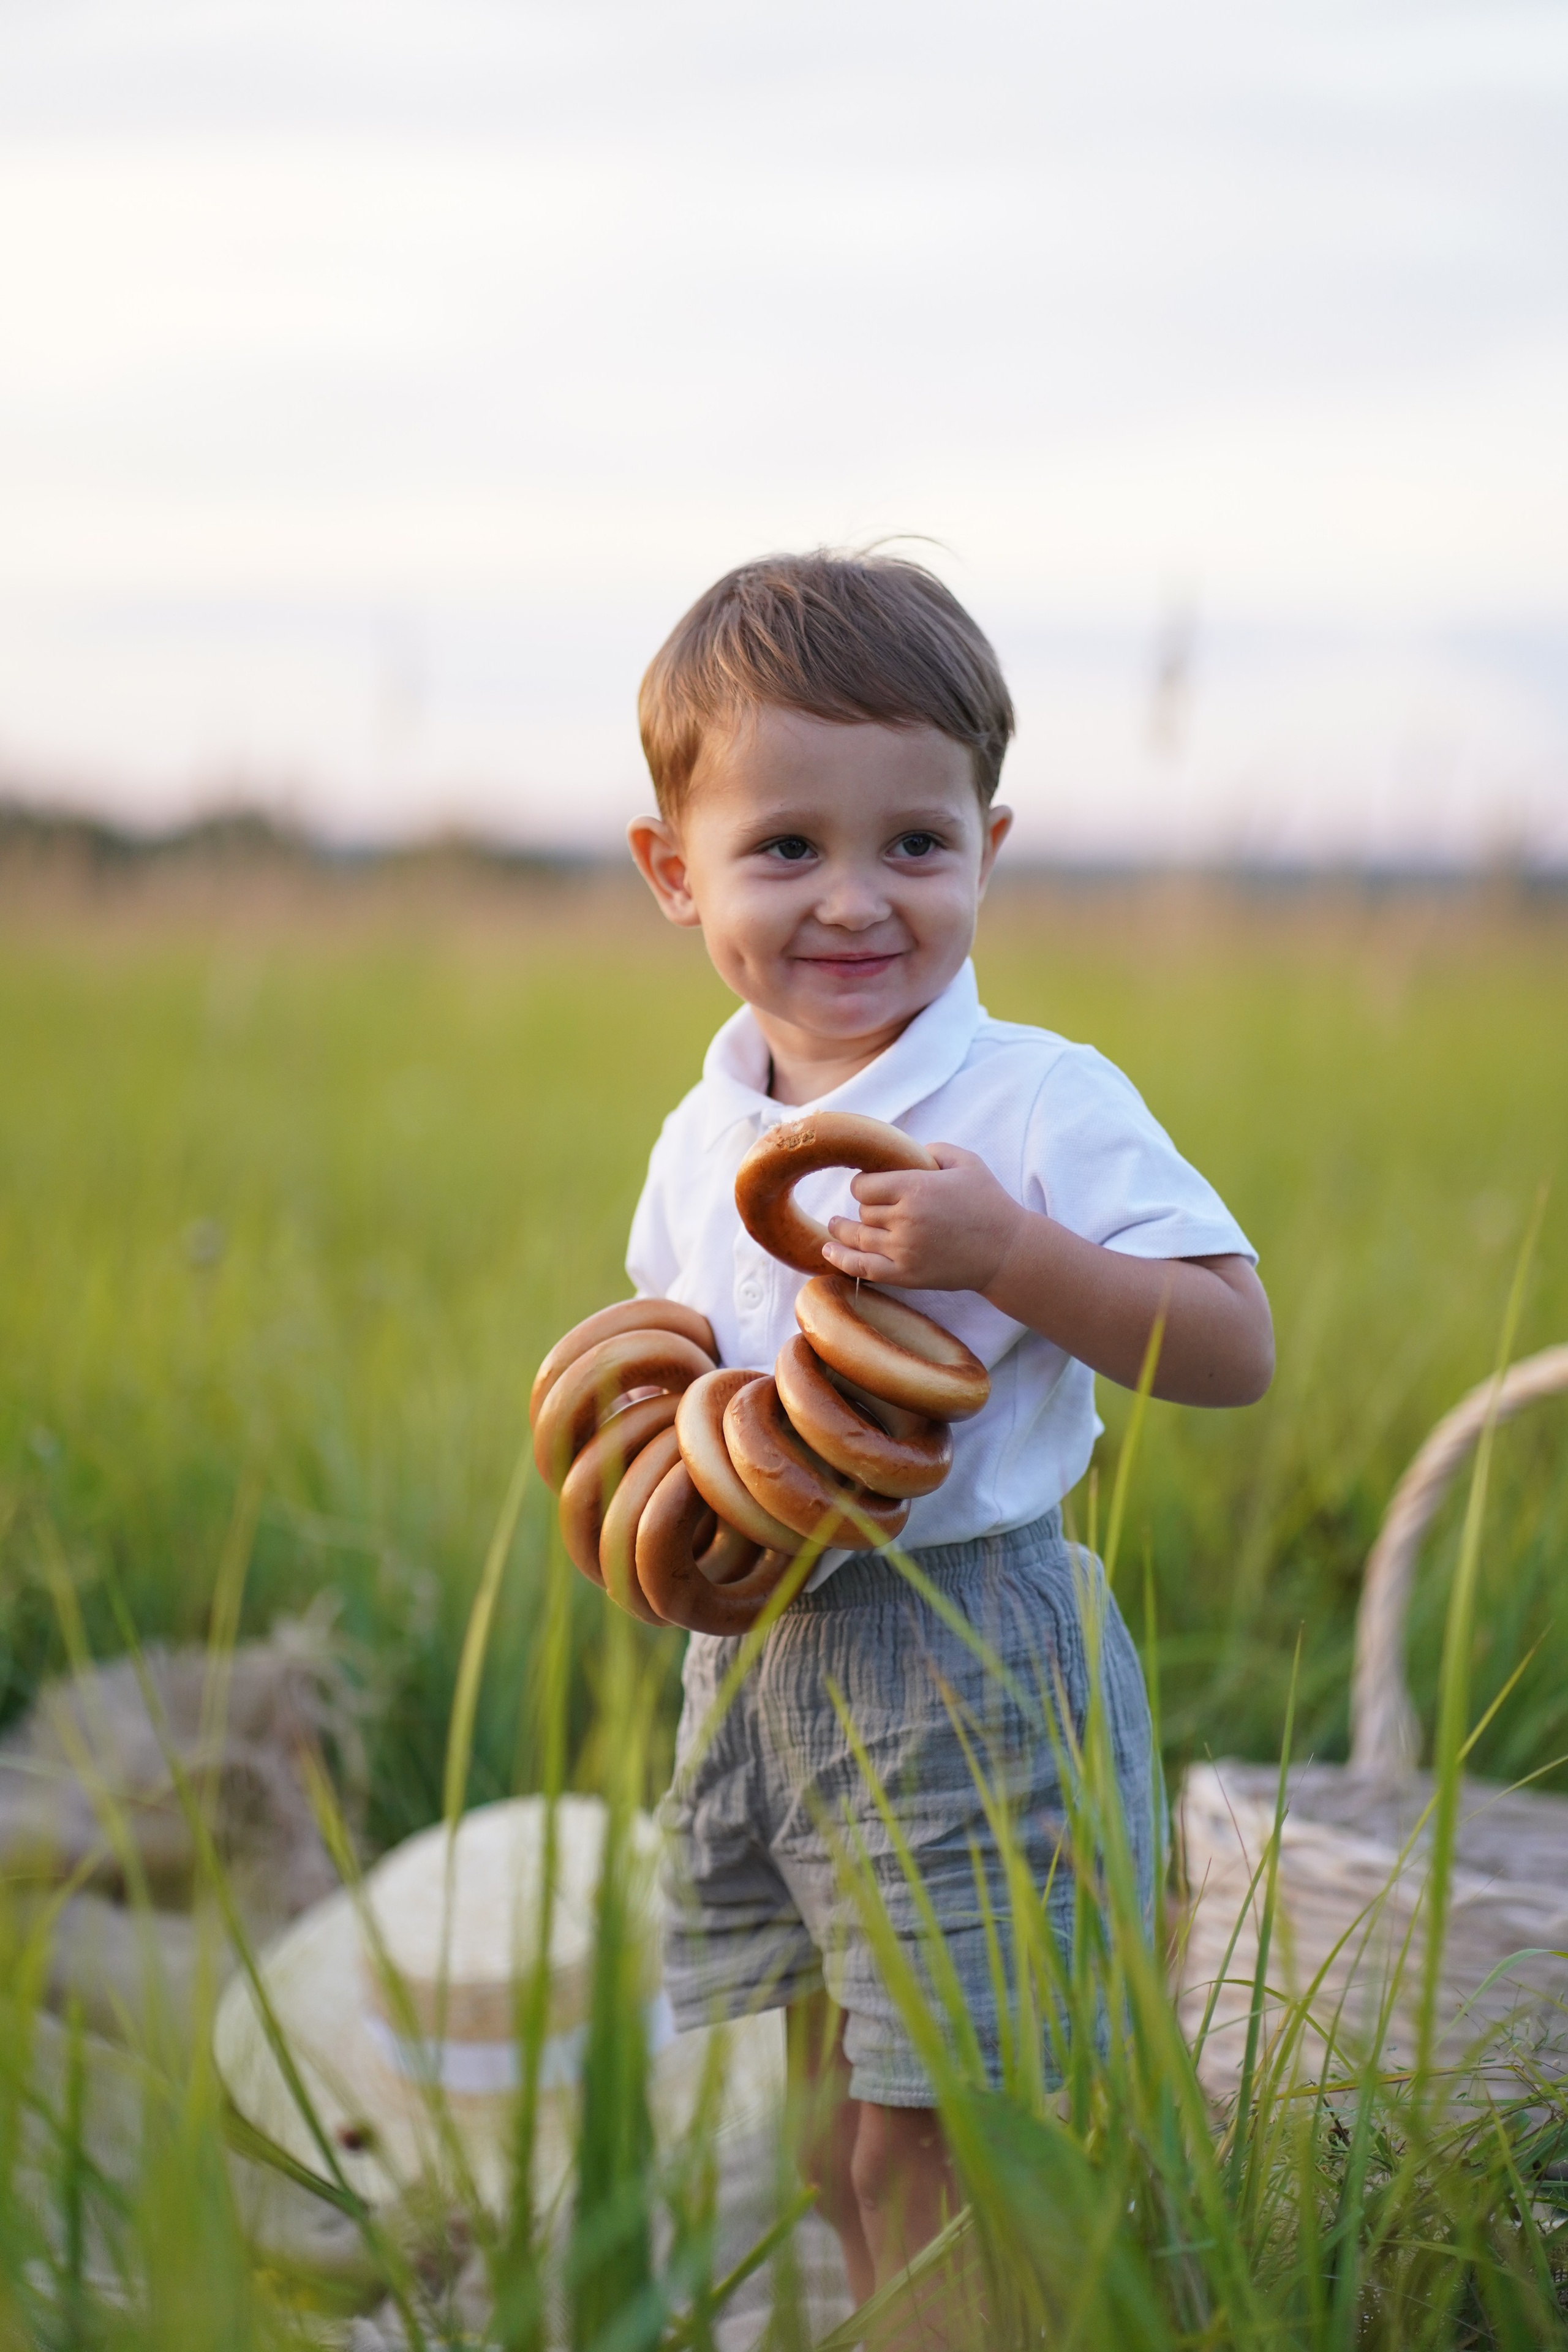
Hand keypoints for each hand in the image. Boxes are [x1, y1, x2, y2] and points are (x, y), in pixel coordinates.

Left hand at [822, 1142, 1025, 1291]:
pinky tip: (829, 1251)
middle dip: (864, 1208)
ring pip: (858, 1238)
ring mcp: (904, 1250)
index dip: (864, 1184)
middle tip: (869, 1206)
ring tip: (835, 1225)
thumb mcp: (966, 1162)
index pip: (864, 1186)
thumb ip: (930, 1150)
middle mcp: (905, 1219)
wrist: (1008, 1251)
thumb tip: (900, 1151)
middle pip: (862, 1212)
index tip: (870, 1185)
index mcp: (916, 1188)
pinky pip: (863, 1268)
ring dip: (843, 1231)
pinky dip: (842, 1259)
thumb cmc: (989, 1202)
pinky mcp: (907, 1276)